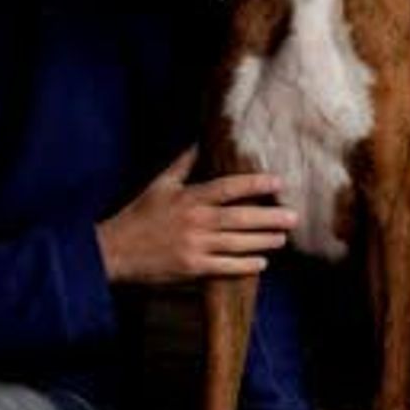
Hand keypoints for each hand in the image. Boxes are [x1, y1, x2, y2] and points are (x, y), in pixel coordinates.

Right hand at [99, 151, 294, 284]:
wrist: (116, 250)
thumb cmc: (139, 216)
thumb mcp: (159, 185)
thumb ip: (182, 164)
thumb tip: (198, 141)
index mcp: (189, 198)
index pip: (229, 187)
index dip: (256, 183)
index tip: (278, 182)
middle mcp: (196, 220)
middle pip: (240, 217)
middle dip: (270, 217)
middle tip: (293, 217)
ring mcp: (195, 245)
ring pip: (237, 243)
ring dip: (263, 240)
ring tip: (282, 238)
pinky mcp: (192, 267)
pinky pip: (226, 267)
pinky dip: (245, 265)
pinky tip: (261, 262)